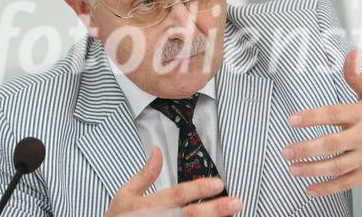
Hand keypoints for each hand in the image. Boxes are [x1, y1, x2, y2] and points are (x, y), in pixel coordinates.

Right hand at [104, 147, 242, 216]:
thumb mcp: (125, 195)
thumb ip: (144, 175)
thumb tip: (157, 150)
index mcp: (148, 206)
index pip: (177, 195)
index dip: (198, 189)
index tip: (218, 183)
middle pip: (190, 215)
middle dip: (215, 209)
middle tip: (236, 202)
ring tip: (233, 215)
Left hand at [281, 49, 361, 196]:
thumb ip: (356, 75)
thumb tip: (350, 53)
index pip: (333, 114)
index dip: (312, 117)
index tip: (292, 119)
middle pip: (332, 143)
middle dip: (306, 148)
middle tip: (286, 150)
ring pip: (337, 166)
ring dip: (312, 169)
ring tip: (291, 168)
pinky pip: (347, 182)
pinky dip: (328, 188)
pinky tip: (310, 189)